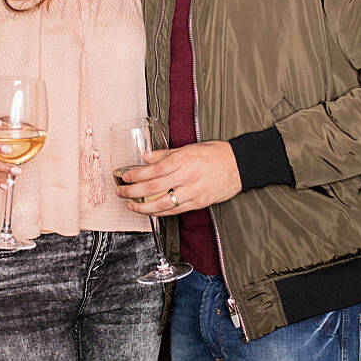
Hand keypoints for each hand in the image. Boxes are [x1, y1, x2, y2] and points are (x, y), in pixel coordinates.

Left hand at [115, 140, 241, 215]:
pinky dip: (161, 212)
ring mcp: (193, 191)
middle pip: (154, 188)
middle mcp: (187, 176)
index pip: (154, 169)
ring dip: (144, 207)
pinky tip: (150, 212)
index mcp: (184, 159)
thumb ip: (166, 154)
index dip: (137, 174)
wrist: (239, 165)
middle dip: (134, 192)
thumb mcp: (189, 147)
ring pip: (163, 203)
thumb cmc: (215, 154)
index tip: (125, 176)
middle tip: (121, 192)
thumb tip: (146, 157)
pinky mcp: (199, 203)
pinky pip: (176, 210)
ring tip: (131, 206)